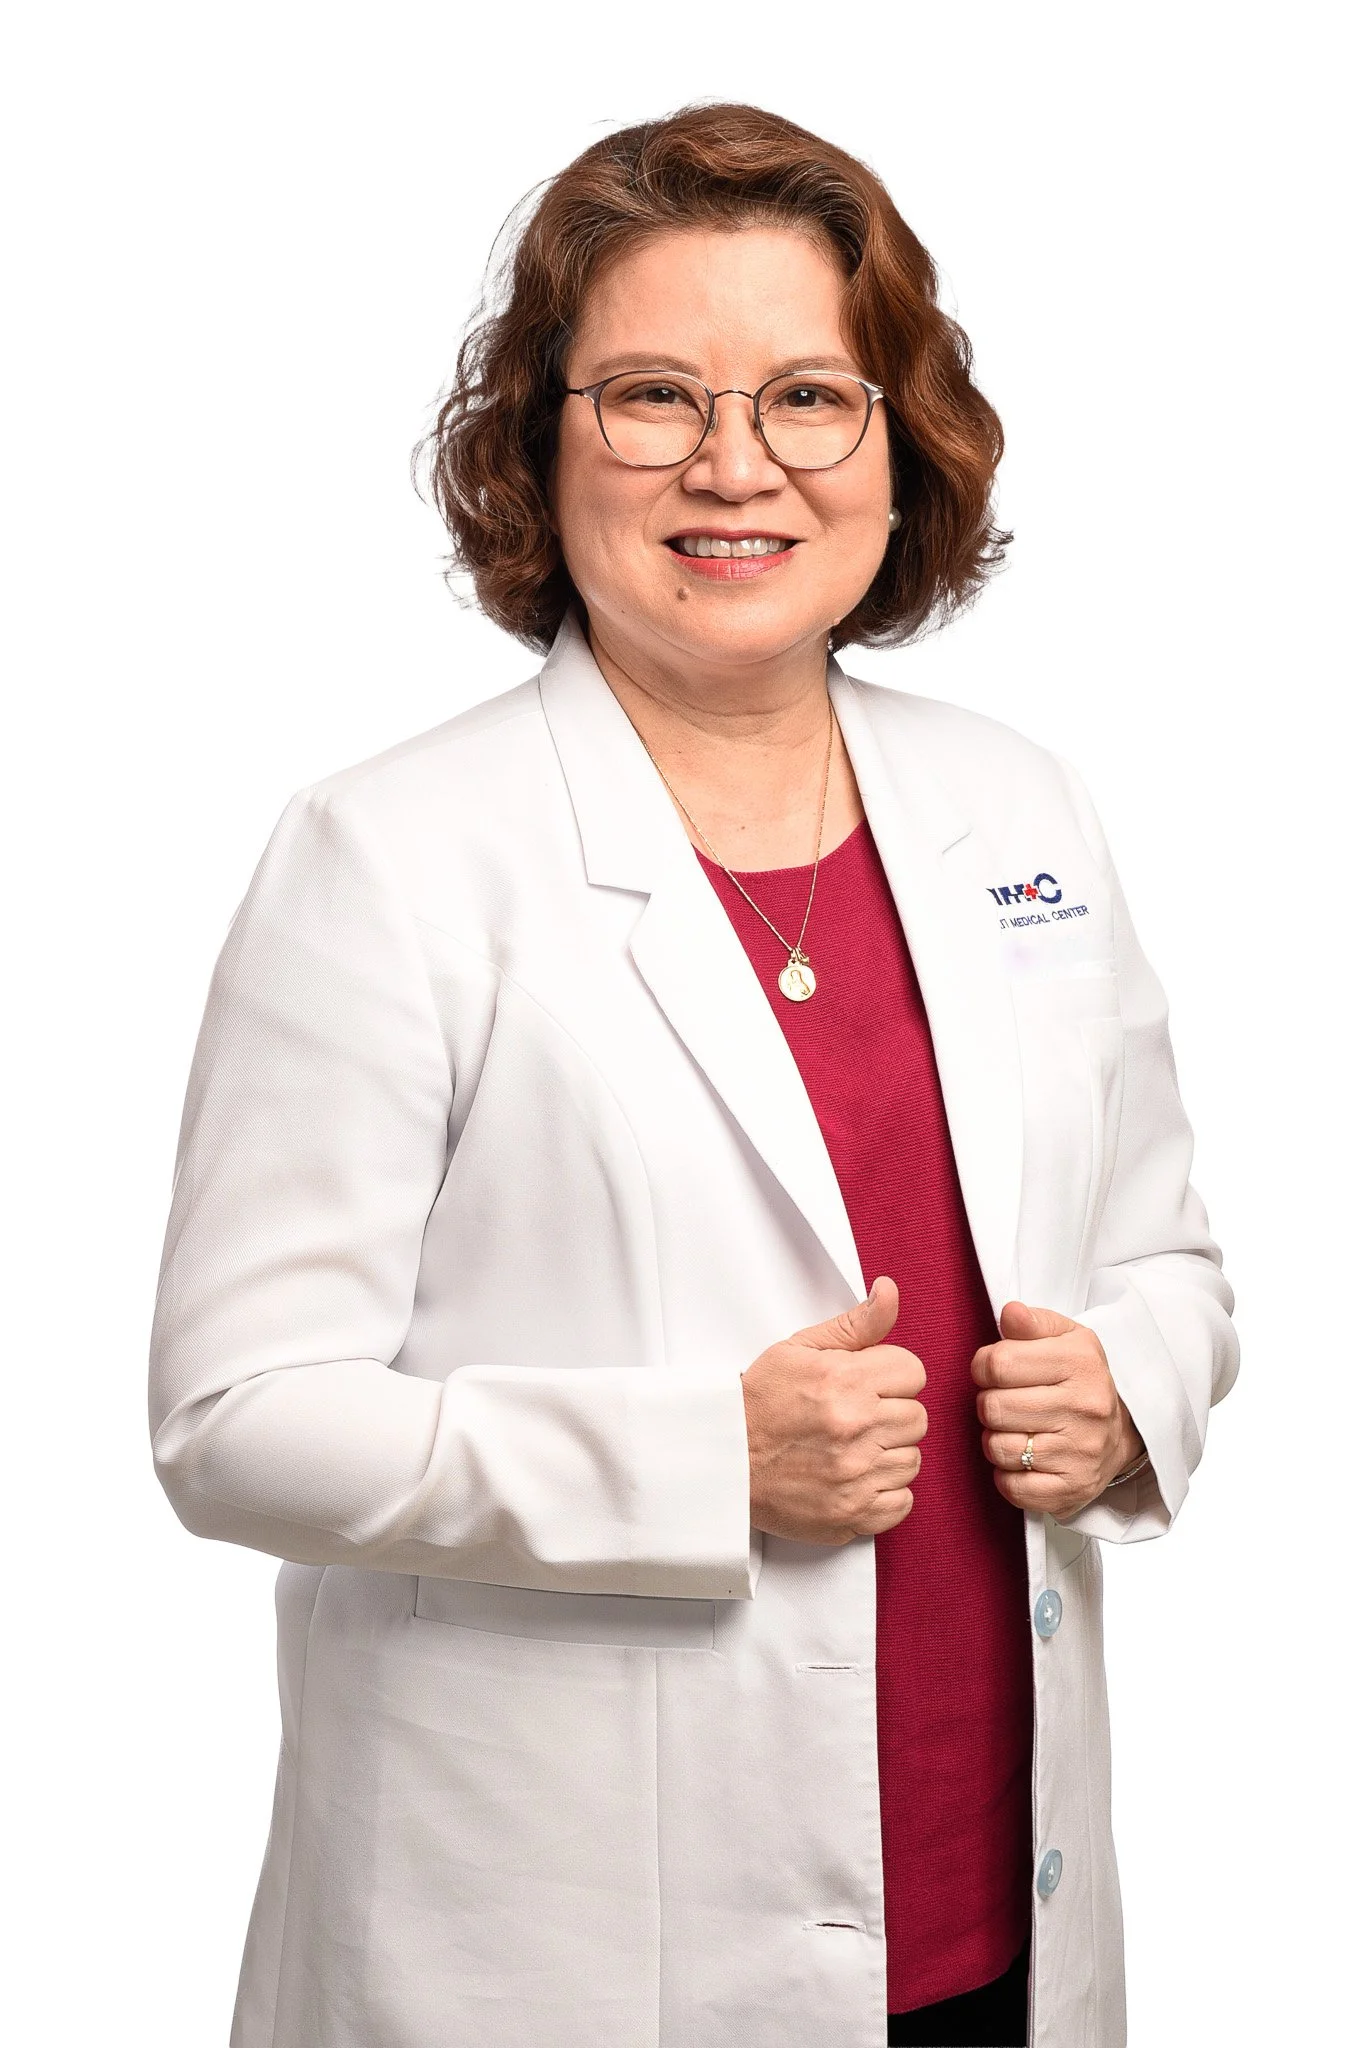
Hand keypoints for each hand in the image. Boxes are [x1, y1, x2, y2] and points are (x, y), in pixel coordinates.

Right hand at [741, 1276, 927, 1545]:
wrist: (720, 1461)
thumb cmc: (757, 1404)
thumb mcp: (799, 1349)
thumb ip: (855, 1324)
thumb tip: (888, 1291)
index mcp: (845, 1381)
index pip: (913, 1373)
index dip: (890, 1376)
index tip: (867, 1385)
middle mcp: (855, 1428)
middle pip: (917, 1417)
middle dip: (890, 1413)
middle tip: (855, 1417)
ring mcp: (855, 1475)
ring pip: (912, 1460)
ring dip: (888, 1454)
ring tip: (852, 1448)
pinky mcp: (852, 1514)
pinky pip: (902, 1502)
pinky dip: (884, 1493)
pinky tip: (855, 1478)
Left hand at [973, 1301, 1144, 1519]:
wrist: (1123, 1432)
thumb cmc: (1079, 1379)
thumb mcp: (1064, 1338)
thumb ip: (1032, 1323)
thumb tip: (1010, 1313)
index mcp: (1080, 1363)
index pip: (997, 1363)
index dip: (983, 1366)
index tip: (995, 1371)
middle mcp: (1085, 1408)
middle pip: (992, 1407)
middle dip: (989, 1404)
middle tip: (1006, 1403)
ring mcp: (1080, 1453)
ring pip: (997, 1448)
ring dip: (996, 1440)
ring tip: (1016, 1430)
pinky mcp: (1072, 1490)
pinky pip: (1011, 1487)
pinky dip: (1007, 1475)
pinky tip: (1024, 1460)